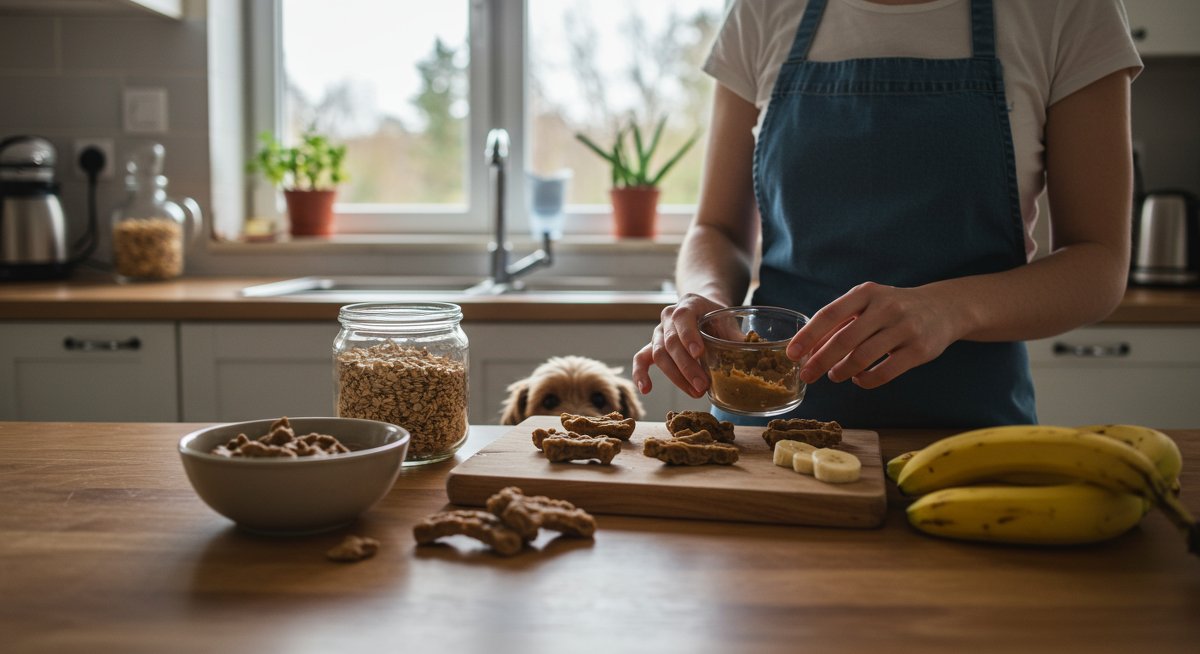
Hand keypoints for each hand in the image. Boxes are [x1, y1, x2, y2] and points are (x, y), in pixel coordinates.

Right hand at [632, 293, 726, 397]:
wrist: (702, 310)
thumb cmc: (716, 317)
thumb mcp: (728, 320)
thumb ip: (735, 335)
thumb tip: (753, 350)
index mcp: (688, 305)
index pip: (683, 318)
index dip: (689, 336)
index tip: (700, 354)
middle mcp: (668, 317)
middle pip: (671, 342)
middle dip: (686, 367)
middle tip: (702, 386)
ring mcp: (659, 332)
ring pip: (659, 354)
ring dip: (676, 376)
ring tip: (696, 393)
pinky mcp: (653, 346)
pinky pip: (641, 359)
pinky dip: (640, 374)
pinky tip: (646, 389)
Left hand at [786, 282, 965, 388]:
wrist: (943, 308)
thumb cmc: (892, 309)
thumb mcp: (867, 305)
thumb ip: (839, 323)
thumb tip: (807, 350)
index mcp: (866, 293)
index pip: (829, 314)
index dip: (808, 336)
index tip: (792, 354)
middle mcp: (885, 307)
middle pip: (843, 340)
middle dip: (820, 361)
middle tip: (806, 375)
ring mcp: (905, 328)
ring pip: (862, 358)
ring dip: (842, 371)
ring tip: (834, 375)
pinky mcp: (919, 350)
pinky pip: (884, 373)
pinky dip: (865, 380)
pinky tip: (859, 379)